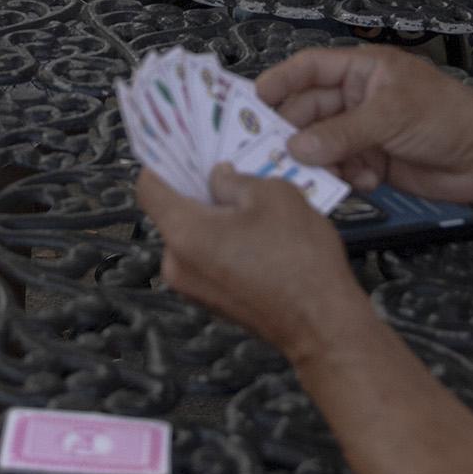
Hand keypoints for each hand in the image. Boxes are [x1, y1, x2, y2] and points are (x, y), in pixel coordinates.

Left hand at [137, 162, 373, 360]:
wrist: (323, 326)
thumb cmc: (300, 261)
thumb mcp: (274, 195)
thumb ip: (235, 179)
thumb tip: (218, 177)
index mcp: (185, 233)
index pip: (149, 188)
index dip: (163, 162)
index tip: (181, 147)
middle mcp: (178, 264)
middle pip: (173, 212)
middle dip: (199, 189)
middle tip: (230, 171)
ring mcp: (194, 288)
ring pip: (193, 236)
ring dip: (216, 217)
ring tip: (255, 205)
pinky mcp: (213, 301)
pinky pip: (208, 259)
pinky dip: (225, 242)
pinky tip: (260, 235)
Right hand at [257, 44, 472, 204]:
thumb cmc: (447, 116)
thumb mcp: (391, 115)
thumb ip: (342, 133)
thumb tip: (298, 147)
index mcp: (363, 70)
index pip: (310, 68)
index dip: (280, 82)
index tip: (252, 101)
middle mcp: (359, 98)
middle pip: (310, 112)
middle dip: (295, 132)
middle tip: (274, 153)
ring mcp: (365, 130)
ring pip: (323, 145)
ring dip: (322, 160)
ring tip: (324, 173)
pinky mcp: (374, 161)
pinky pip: (343, 168)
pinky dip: (347, 177)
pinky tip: (366, 180)